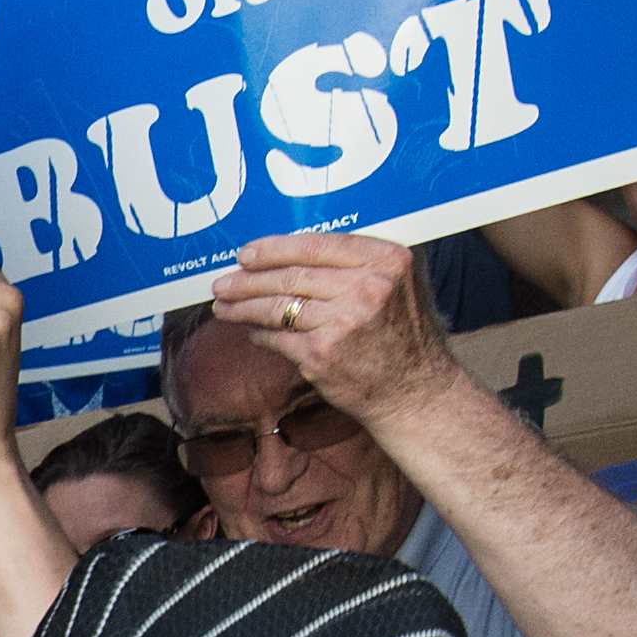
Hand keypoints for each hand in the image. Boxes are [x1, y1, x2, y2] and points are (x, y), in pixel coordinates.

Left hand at [210, 232, 454, 424]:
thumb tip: (290, 256)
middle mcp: (366, 287)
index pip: (317, 245)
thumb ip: (356, 266)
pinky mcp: (322, 354)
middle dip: (249, 279)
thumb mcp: (395, 286)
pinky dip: (260, 334)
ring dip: (244, 306)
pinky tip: (251, 331)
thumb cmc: (401, 337)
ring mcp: (343, 322)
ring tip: (223, 305)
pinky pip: (278, 337)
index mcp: (386, 261)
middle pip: (292, 275)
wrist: (413, 391)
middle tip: (224, 282)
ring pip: (278, 306)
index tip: (248, 254)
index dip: (275, 248)